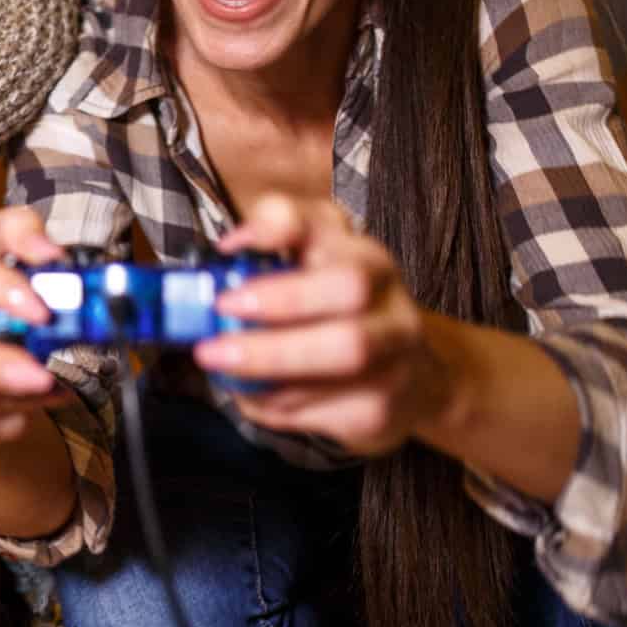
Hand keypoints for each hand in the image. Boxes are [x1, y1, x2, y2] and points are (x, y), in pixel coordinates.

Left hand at [196, 194, 457, 455]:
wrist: (405, 380)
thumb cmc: (335, 313)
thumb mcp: (305, 269)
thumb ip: (266, 247)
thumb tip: (230, 249)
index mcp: (356, 249)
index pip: (322, 222)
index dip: (276, 229)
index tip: (228, 248)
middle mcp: (385, 292)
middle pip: (350, 284)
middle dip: (283, 300)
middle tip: (223, 311)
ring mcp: (393, 350)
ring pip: (345, 351)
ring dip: (271, 358)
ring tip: (222, 363)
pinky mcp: (382, 404)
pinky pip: (328, 405)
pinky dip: (280, 402)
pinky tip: (255, 394)